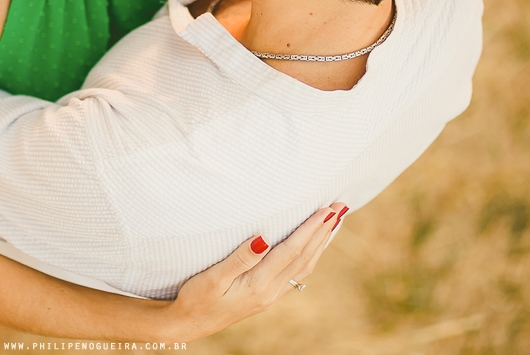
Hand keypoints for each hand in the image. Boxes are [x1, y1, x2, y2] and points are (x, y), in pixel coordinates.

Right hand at [167, 204, 345, 340]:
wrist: (189, 324)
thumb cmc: (196, 298)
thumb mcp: (213, 278)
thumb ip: (239, 258)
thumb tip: (263, 239)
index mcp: (259, 284)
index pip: (292, 251)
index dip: (310, 229)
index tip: (326, 209)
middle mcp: (271, 291)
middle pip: (304, 257)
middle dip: (323, 231)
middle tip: (340, 207)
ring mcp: (271, 295)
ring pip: (304, 266)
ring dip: (321, 242)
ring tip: (334, 222)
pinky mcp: (266, 296)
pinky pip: (296, 273)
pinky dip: (310, 255)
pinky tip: (313, 247)